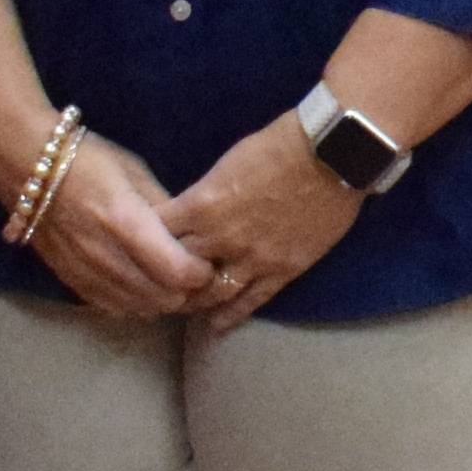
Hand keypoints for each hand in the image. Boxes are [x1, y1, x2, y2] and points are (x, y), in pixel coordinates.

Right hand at [0, 118, 211, 319]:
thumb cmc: (86, 159)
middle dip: (185, 292)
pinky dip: (132, 304)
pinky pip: (110, 307)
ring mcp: (84, 271)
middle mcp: (105, 254)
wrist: (24, 164)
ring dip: (160, 301)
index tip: (206, 262)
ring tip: (168, 282)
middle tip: (192, 275)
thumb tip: (192, 235)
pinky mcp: (69, 280)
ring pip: (138, 308)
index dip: (200, 274)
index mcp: (125, 221)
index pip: (176, 271)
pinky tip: (139, 287)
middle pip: (162, 298)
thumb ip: (164, 208)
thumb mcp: (134, 171)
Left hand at [162, 117, 368, 328]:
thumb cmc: (278, 145)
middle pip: (176, 270)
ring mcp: (252, 258)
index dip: (144, 244)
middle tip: (155, 286)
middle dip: (163, 279)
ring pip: (211, 292)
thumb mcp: (227, 162)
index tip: (139, 250)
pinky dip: (231, 315)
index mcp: (201, 205)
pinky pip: (251, 300)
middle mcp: (220, 238)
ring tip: (183, 308)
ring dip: (194, 302)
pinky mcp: (282, 270)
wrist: (332, 154)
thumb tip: (193, 210)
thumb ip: (206, 193)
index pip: (157, 233)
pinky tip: (217, 325)